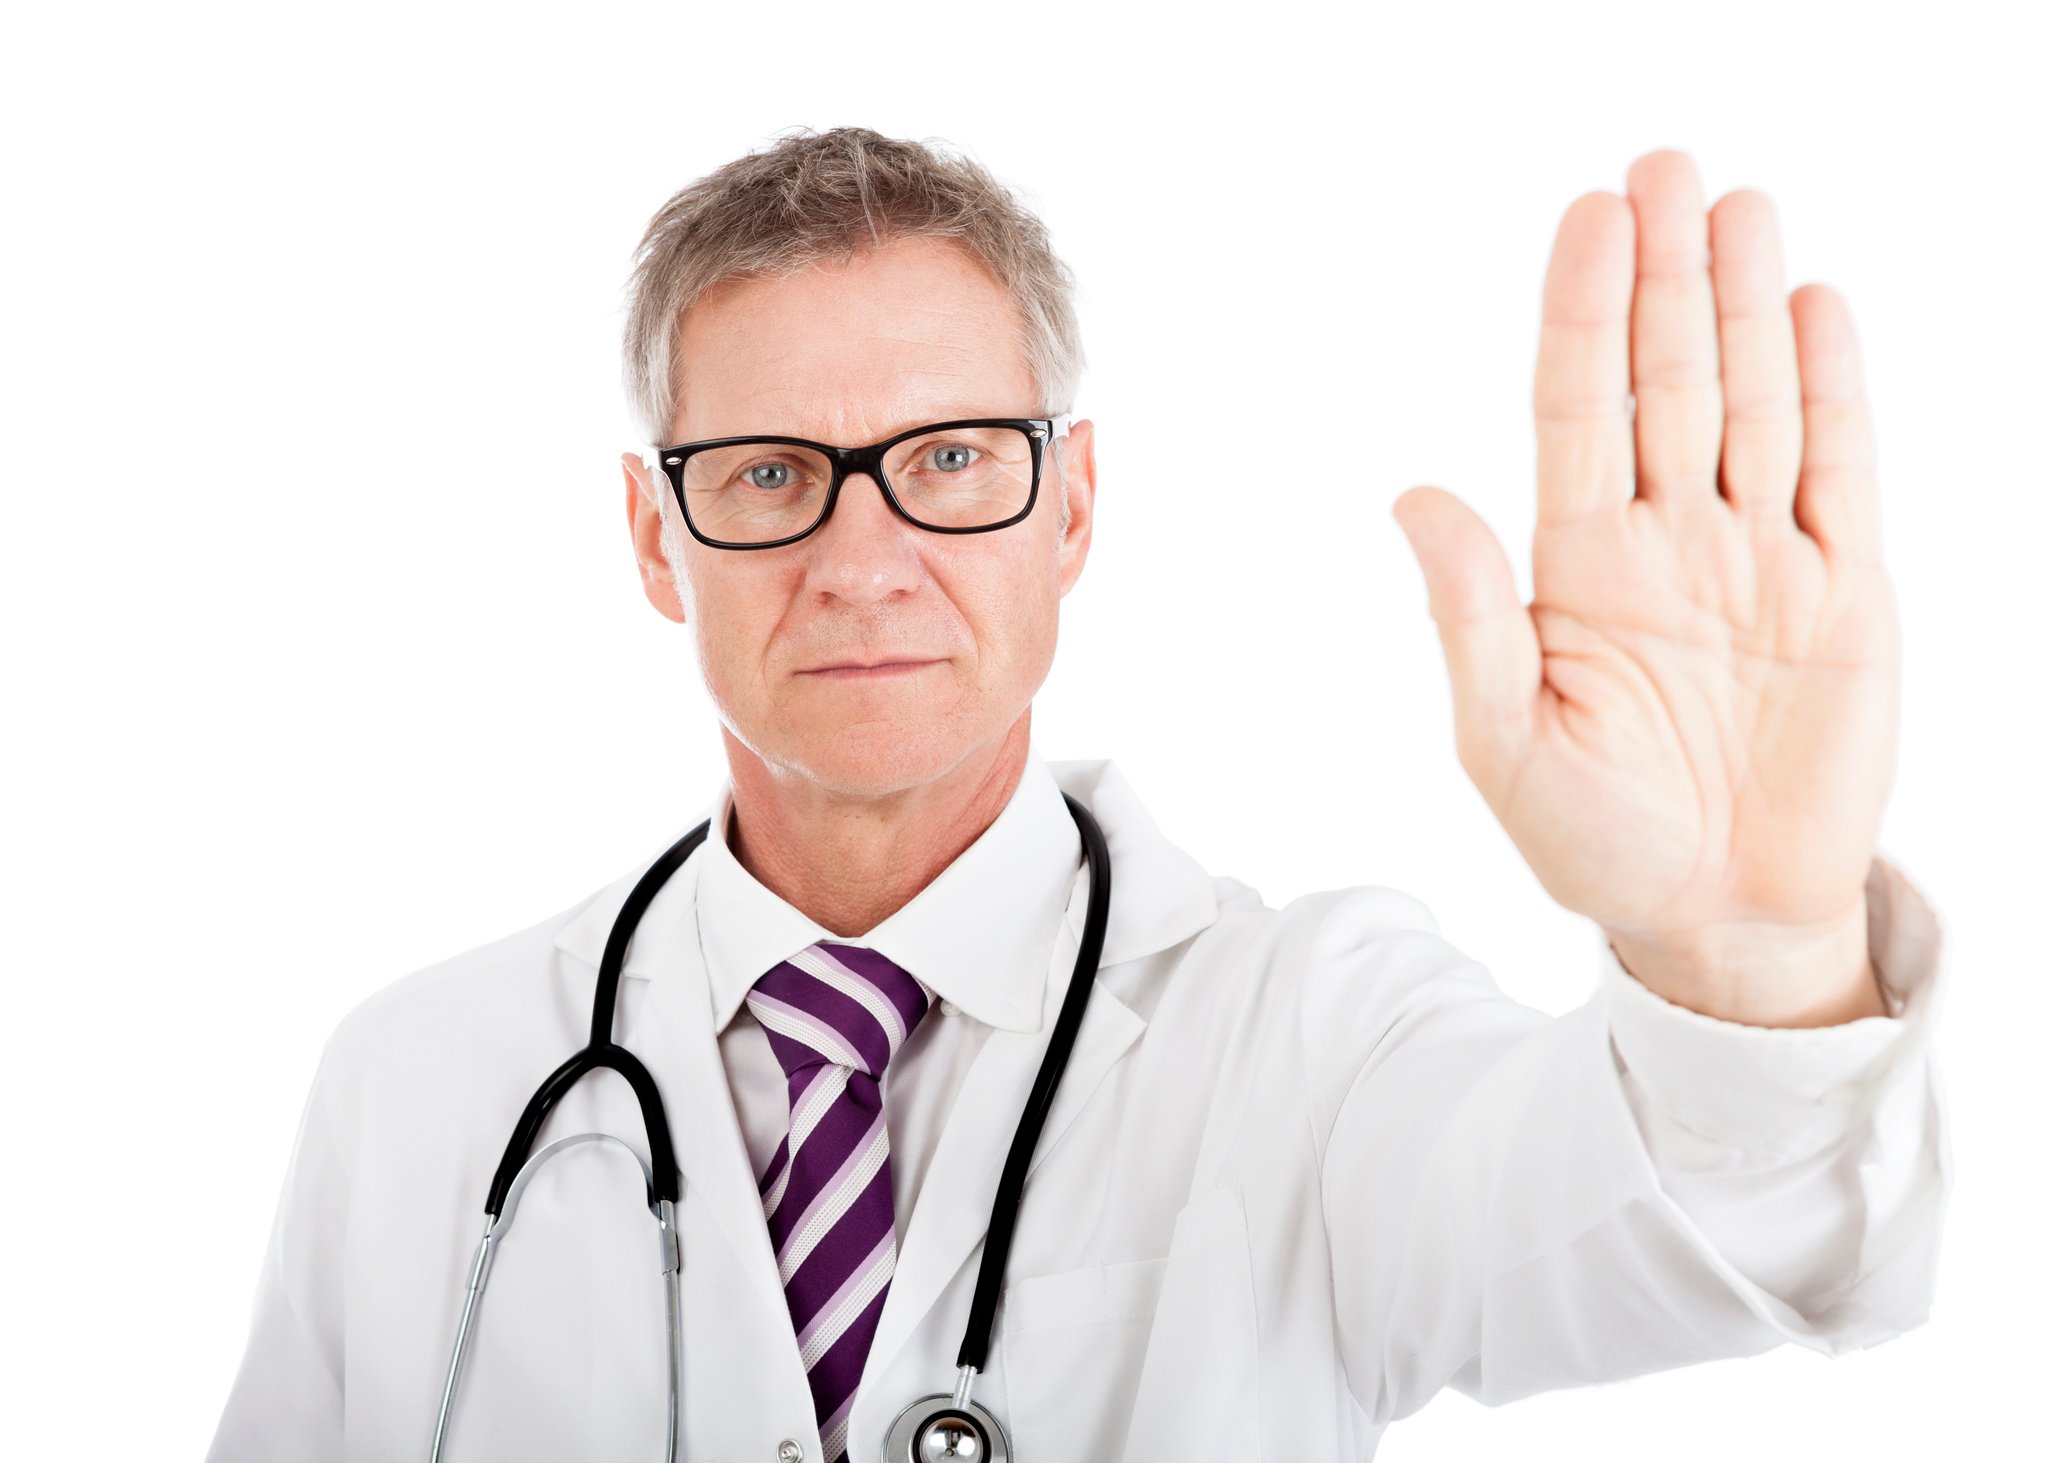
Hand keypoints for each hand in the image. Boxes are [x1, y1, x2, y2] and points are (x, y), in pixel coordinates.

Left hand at [1391, 150, 1895, 1026]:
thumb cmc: (1596, 840)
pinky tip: (1813, 312)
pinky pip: (1840, 469)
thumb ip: (1467, 615)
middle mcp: (1665, 539)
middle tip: (1666, 167)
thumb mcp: (1504, 738)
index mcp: (1576, 565)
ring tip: (1739, 206)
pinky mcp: (1843, 589)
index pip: (1575, 408)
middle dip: (1666, 277)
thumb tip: (1413, 494)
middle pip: (1665, 380)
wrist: (1718, 915)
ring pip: (1752, 403)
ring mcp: (1757, 556)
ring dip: (1746, 307)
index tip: (1589, 216)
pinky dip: (1832, 390)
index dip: (1582, 311)